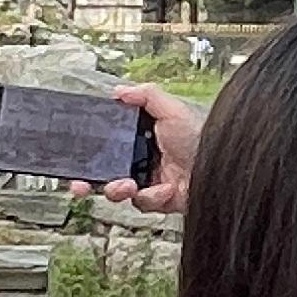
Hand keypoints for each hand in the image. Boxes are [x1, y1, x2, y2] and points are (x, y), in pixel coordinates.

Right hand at [86, 84, 200, 212]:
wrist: (221, 165)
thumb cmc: (200, 136)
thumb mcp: (171, 109)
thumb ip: (146, 95)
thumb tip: (118, 91)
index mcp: (140, 137)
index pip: (107, 144)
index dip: (90, 151)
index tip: (74, 156)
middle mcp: (141, 160)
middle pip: (105, 172)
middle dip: (89, 180)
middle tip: (80, 185)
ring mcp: (148, 182)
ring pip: (118, 192)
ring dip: (116, 190)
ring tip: (125, 185)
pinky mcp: (158, 201)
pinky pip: (142, 204)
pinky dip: (151, 198)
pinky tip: (164, 189)